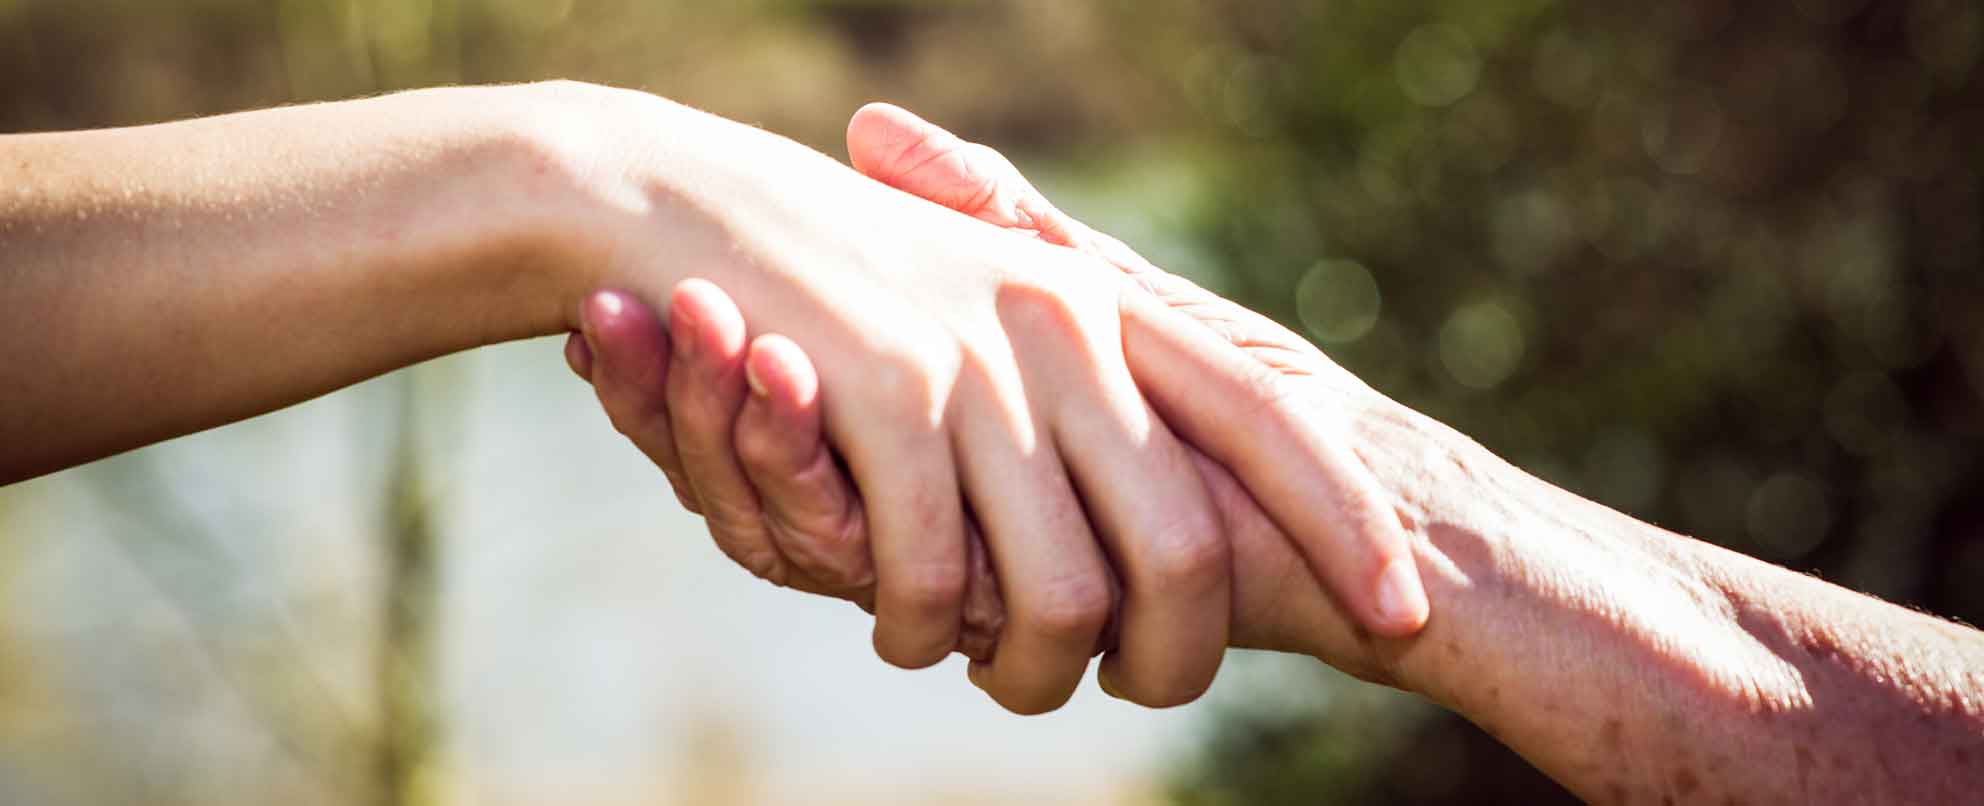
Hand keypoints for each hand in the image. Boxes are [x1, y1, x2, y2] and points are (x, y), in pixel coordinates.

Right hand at [567, 103, 1430, 690]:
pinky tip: (901, 623)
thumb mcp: (992, 305)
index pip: (1268, 418)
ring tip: (999, 671)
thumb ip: (1087, 382)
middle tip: (1143, 691)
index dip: (1342, 520)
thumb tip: (1179, 486)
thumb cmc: (849, 276)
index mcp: (1102, 299)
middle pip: (1183, 545)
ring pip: (1063, 592)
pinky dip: (923, 632)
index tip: (1401, 609)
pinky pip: (936, 582)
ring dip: (1032, 669)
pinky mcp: (883, 401)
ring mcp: (975, 363)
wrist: (686, 202)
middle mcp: (1061, 325)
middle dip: (1180, 655)